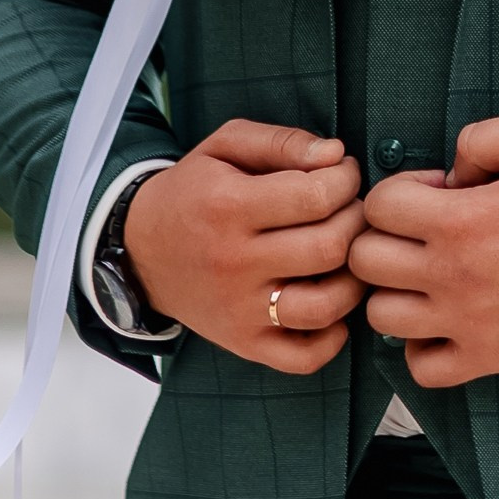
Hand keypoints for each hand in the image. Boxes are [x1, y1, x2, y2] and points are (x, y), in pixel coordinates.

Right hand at [122, 121, 365, 372]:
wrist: (141, 252)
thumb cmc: (193, 191)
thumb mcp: (225, 145)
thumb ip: (282, 141)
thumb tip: (337, 154)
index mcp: (231, 207)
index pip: (315, 196)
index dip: (345, 179)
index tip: (343, 173)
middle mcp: (236, 264)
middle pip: (328, 248)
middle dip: (356, 221)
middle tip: (350, 209)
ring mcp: (240, 311)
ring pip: (324, 306)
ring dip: (354, 278)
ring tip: (348, 254)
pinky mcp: (244, 343)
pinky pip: (303, 358)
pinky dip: (332, 337)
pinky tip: (332, 303)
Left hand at [348, 111, 498, 385]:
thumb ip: (483, 137)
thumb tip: (449, 170)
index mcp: (463, 219)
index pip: (379, 206)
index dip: (399, 190)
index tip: (435, 191)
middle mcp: (454, 275)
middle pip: (365, 262)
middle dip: (384, 237)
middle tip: (424, 231)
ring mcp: (467, 323)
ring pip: (381, 317)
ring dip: (397, 291)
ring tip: (430, 274)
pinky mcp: (488, 358)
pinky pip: (420, 367)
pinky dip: (420, 346)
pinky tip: (445, 318)